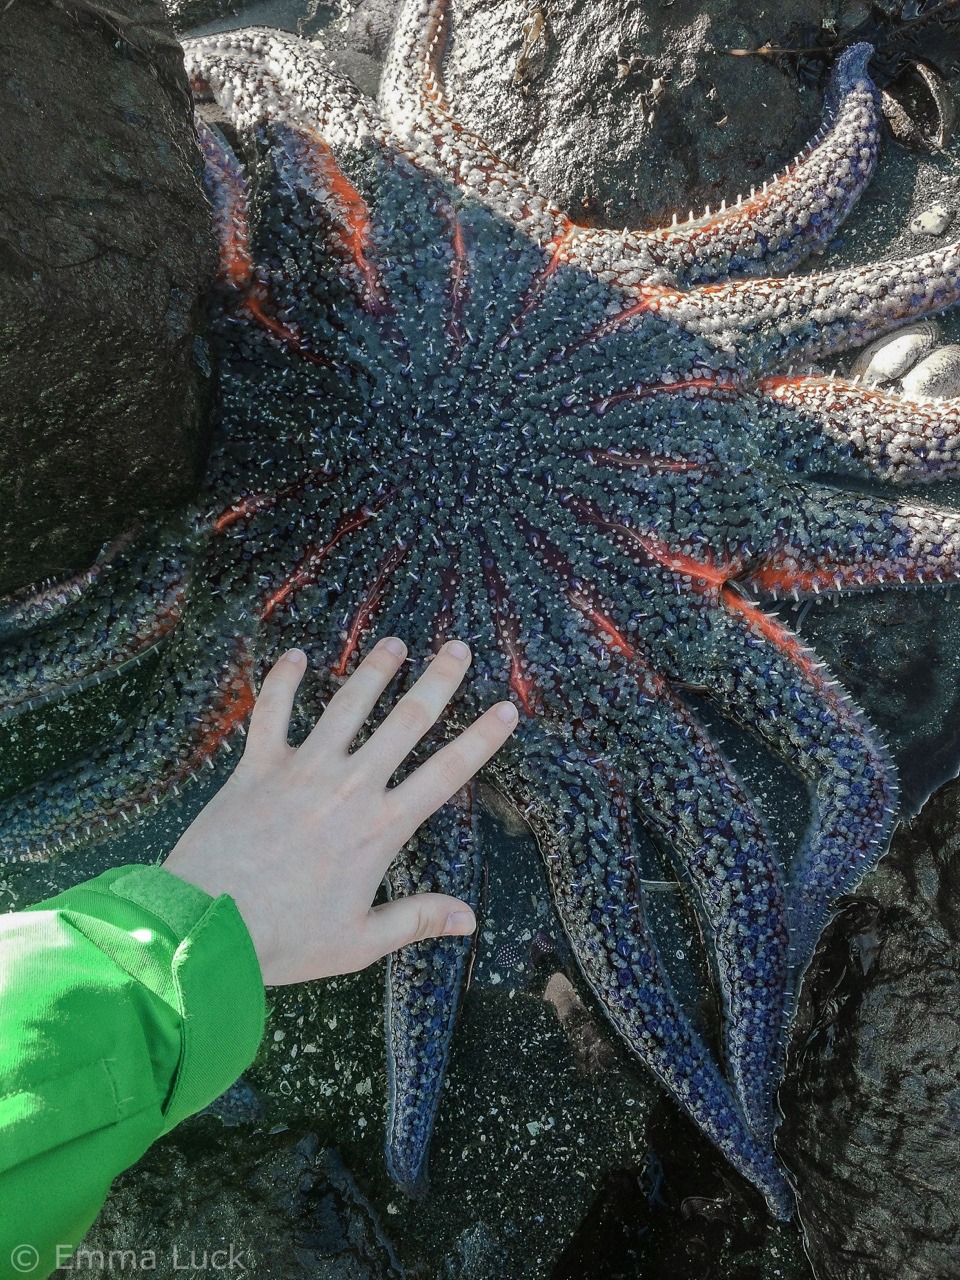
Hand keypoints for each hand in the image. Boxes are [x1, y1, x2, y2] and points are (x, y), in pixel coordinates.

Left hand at [162, 637, 517, 984]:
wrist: (206, 925)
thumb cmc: (285, 940)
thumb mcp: (360, 941)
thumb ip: (416, 919)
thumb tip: (470, 919)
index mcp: (381, 828)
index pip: (446, 774)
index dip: (481, 739)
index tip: (506, 708)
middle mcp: (350, 787)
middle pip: (406, 723)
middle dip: (437, 682)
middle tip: (458, 648)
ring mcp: (304, 770)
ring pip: (347, 706)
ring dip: (374, 671)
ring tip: (395, 644)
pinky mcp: (258, 766)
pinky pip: (272, 712)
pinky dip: (282, 680)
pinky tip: (294, 655)